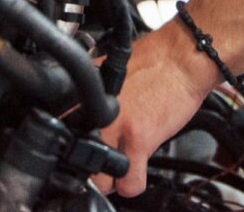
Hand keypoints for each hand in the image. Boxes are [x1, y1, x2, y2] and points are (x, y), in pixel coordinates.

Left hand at [92, 21, 217, 197]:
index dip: (75, 144)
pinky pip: (129, 182)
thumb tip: (80, 104)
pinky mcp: (139, 140)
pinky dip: (132, 185)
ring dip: (110, 179)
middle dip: (92, 165)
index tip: (85, 145)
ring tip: (121, 167)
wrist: (180, 58)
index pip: (63, 132)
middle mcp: (96, 114)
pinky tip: (136, 174)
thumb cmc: (152, 61)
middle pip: (78, 160)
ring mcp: (116, 128)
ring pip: (99, 180)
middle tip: (105, 158)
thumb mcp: (109, 72)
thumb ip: (93, 93)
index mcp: (86, 97)